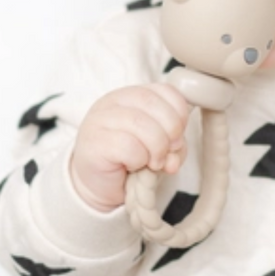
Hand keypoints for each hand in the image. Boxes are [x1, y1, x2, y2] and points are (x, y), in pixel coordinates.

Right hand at [70, 83, 190, 211]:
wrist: (99, 185)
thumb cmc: (131, 161)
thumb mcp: (160, 148)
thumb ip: (175, 146)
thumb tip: (175, 152)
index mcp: (132, 96)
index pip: (164, 90)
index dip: (179, 113)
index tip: (178, 136)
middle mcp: (113, 102)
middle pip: (152, 103)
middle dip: (171, 130)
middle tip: (169, 152)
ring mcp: (100, 120)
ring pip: (141, 124)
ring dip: (157, 149)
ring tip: (153, 163)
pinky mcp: (95, 142)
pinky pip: (128, 146)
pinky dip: (138, 160)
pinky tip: (132, 166)